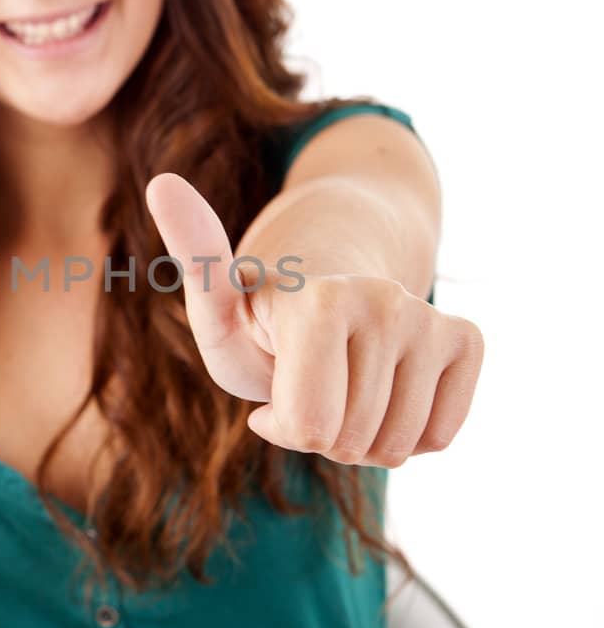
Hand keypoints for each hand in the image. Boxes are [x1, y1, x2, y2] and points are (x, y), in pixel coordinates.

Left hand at [144, 172, 483, 467]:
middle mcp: (383, 300)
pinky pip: (441, 435)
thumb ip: (197, 264)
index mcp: (320, 299)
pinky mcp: (466, 339)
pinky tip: (385, 394)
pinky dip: (409, 436)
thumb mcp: (218, 310)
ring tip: (342, 388)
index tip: (270, 393)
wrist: (334, 288)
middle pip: (352, 440)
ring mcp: (429, 317)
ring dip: (364, 440)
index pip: (311, 427)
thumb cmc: (264, 318)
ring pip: (400, 445)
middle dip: (323, 435)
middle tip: (309, 387)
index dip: (285, 428)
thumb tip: (161, 182)